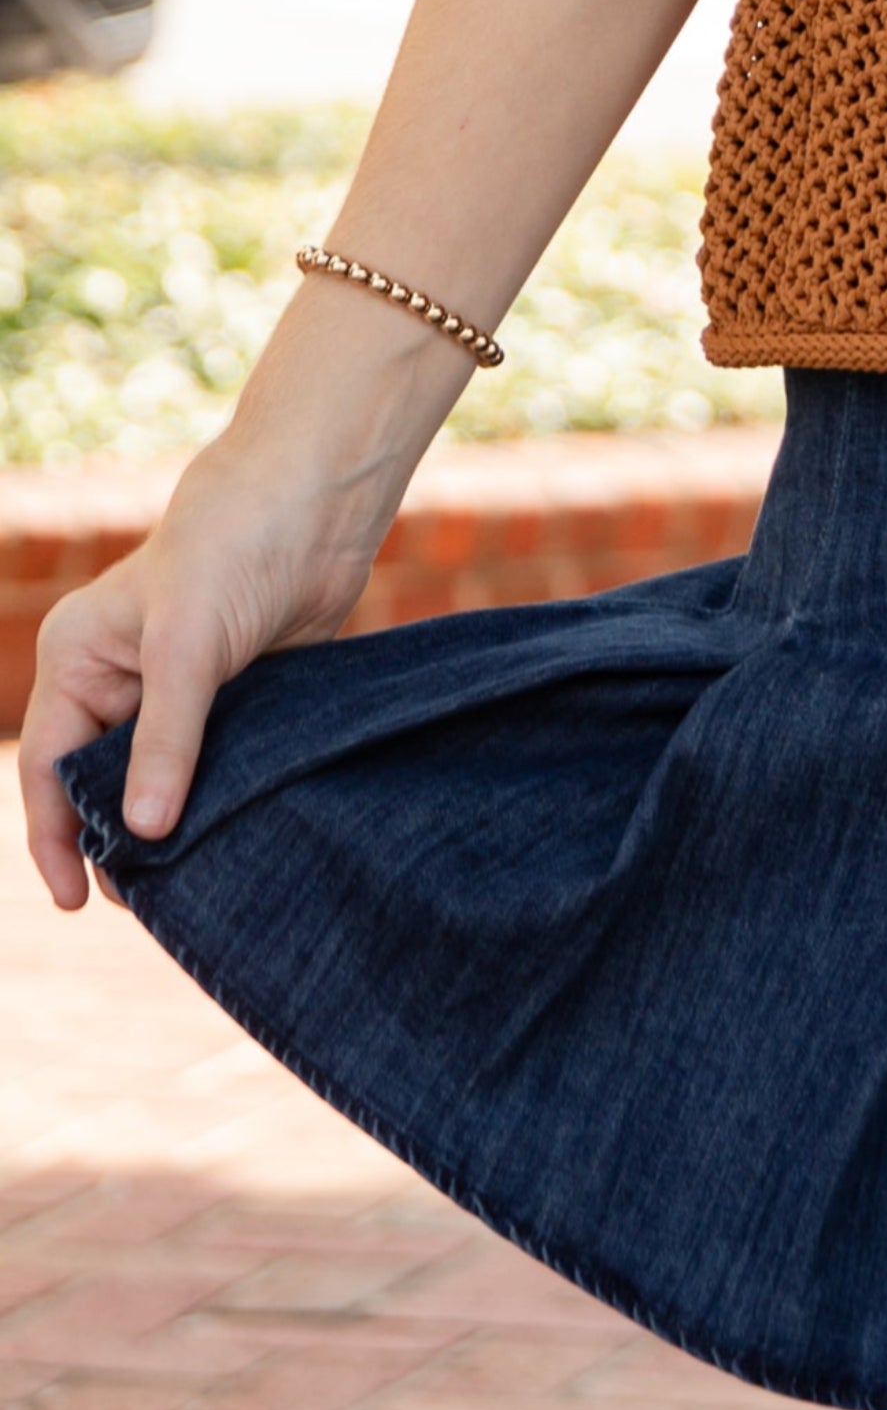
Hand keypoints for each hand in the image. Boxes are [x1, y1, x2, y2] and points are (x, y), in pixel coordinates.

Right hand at [17, 442, 385, 912]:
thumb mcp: (187, 648)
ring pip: (159, 779)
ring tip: (194, 887)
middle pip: (101, 783)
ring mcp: (175, 689)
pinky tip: (236, 841)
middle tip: (151, 905)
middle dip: (118, 841)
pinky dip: (217, 800)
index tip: (79, 899)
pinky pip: (212, 764)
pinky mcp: (231, 695)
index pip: (49, 768)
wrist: (315, 505)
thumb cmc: (232, 551)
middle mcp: (115, 679)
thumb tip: (143, 833)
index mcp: (76, 661)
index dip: (58, 836)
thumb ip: (166, 740)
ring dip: (174, 826)